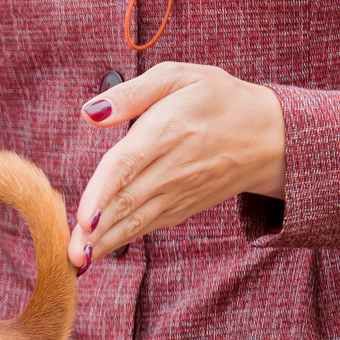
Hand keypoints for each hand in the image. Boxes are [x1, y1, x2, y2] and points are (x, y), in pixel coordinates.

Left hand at [72, 64, 284, 267]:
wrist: (271, 136)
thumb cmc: (218, 99)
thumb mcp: (180, 76)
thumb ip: (132, 93)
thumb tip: (90, 112)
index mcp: (166, 131)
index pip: (127, 165)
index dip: (103, 192)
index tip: (84, 219)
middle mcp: (172, 168)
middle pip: (126, 202)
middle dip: (96, 231)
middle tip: (68, 255)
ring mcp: (179, 192)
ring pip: (136, 221)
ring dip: (105, 243)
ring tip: (77, 263)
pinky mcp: (183, 206)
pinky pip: (148, 225)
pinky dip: (123, 239)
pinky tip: (98, 251)